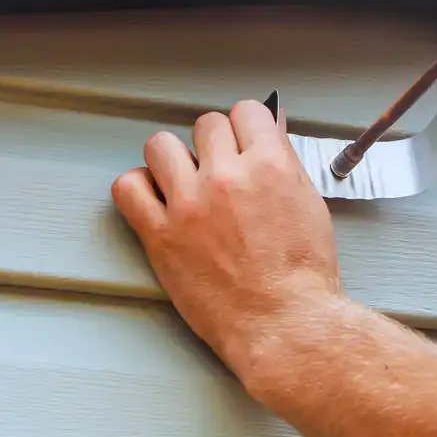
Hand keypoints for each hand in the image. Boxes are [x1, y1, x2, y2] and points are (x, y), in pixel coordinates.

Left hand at [110, 98, 344, 384]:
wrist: (284, 325)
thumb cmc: (302, 277)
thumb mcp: (308, 206)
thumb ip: (284, 164)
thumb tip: (269, 132)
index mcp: (269, 166)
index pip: (245, 112)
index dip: (244, 128)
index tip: (240, 143)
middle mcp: (227, 178)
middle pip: (205, 125)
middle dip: (213, 145)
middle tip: (217, 171)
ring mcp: (189, 205)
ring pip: (160, 145)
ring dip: (171, 160)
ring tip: (182, 183)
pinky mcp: (161, 235)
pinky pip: (128, 188)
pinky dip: (137, 188)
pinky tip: (155, 201)